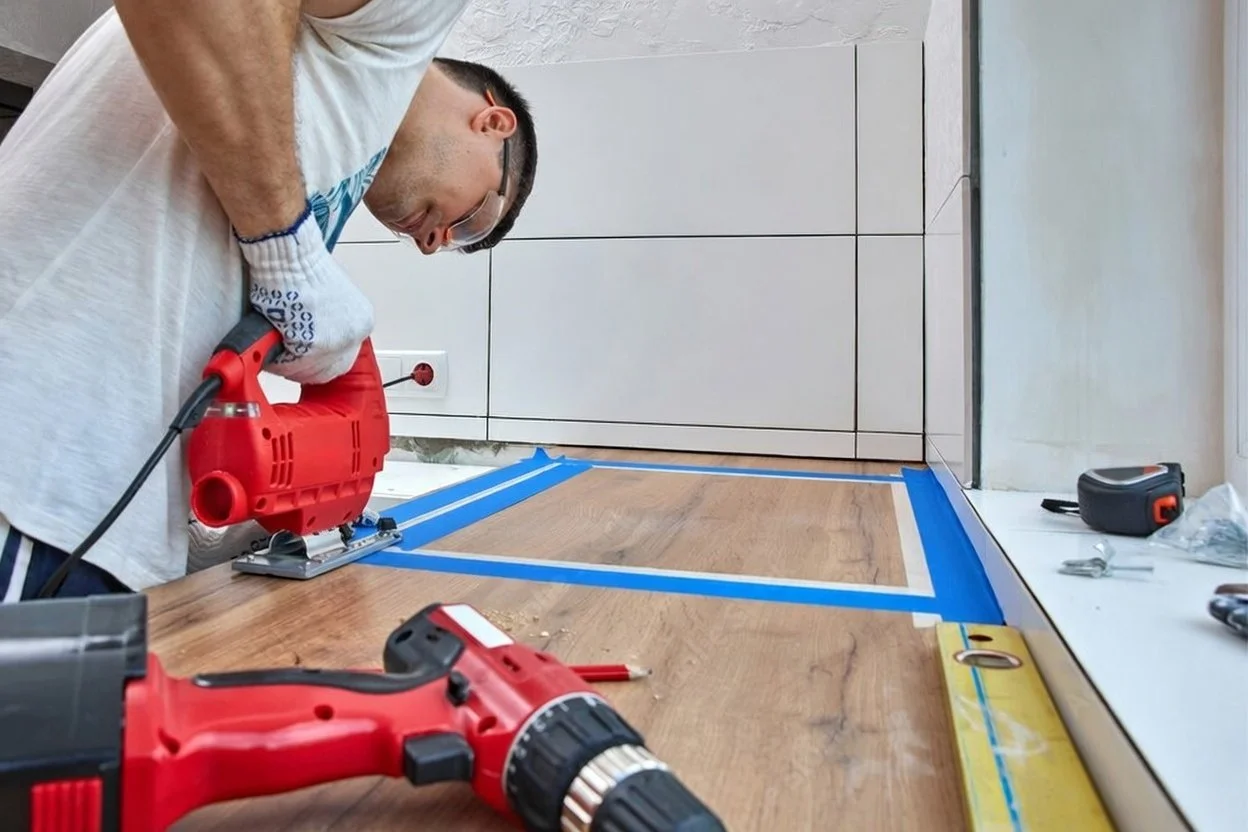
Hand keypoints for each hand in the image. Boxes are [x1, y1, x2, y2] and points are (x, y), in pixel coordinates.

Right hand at [240, 206, 374, 384]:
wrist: (291, 256)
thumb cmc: (304, 268)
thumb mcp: (331, 297)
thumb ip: (328, 322)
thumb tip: (313, 337)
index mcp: (361, 322)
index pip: (343, 358)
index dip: (319, 359)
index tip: (303, 355)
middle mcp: (354, 335)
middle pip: (327, 370)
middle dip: (303, 364)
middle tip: (285, 351)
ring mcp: (334, 343)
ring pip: (305, 370)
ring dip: (286, 360)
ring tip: (275, 337)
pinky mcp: (312, 346)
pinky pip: (288, 365)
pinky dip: (275, 356)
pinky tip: (270, 337)